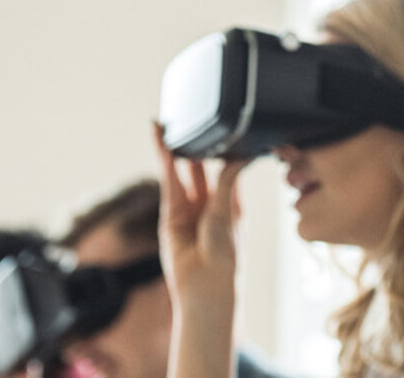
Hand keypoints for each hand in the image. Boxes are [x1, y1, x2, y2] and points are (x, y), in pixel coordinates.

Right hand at [153, 123, 248, 309]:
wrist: (206, 285)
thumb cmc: (226, 255)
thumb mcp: (230, 210)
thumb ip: (228, 179)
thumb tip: (241, 154)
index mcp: (231, 203)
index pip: (225, 168)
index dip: (221, 148)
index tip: (221, 125)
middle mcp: (209, 204)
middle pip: (199, 167)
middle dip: (194, 145)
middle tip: (188, 119)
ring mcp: (189, 208)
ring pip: (181, 172)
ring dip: (173, 149)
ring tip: (165, 125)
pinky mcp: (171, 214)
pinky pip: (169, 183)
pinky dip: (165, 163)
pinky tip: (162, 145)